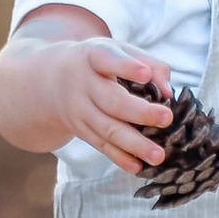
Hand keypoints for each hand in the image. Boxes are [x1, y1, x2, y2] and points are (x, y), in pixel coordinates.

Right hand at [0, 23, 176, 167]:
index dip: (125, 66)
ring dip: (134, 144)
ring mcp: (79, 110)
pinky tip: (138, 166)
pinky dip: (119, 157)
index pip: (107, 59)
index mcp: (92, 57)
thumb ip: (149, 63)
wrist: (50, 80)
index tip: (145, 74)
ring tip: (158, 155)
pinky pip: (101, 145)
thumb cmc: (97, 63)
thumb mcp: (118, 51)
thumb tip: (168, 91)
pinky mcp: (81, 130)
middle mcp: (83, 85)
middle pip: (111, 101)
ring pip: (107, 129)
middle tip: (166, 118)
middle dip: (139, 112)